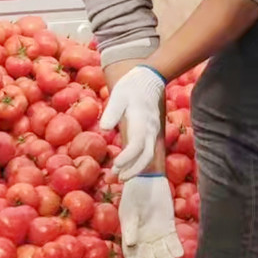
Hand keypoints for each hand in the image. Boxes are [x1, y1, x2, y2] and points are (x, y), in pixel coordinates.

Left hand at [100, 64, 165, 180]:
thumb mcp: (118, 95)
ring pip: (148, 155)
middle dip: (134, 170)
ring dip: (135, 168)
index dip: (128, 157)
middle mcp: (150, 129)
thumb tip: (104, 129)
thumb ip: (112, 111)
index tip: (116, 165)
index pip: (138, 144)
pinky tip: (125, 166)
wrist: (149, 78)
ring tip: (119, 177)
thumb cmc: (131, 86)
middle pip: (147, 156)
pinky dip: (137, 161)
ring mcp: (152, 132)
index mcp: (142, 121)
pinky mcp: (150, 133)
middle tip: (118, 179)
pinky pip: (146, 151)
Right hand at [119, 175, 183, 257]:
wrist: (148, 180)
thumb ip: (131, 227)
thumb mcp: (130, 211)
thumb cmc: (133, 194)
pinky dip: (176, 249)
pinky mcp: (169, 228)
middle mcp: (144, 239)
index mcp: (130, 236)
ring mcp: (157, 235)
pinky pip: (173, 242)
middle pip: (147, 257)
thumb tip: (131, 243)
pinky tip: (178, 253)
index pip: (132, 255)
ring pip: (162, 252)